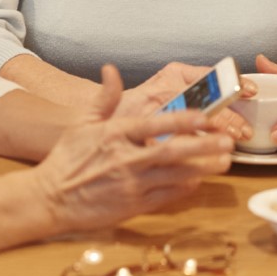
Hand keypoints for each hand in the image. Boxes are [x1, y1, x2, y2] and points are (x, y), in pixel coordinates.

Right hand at [33, 65, 233, 232]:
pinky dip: (183, 189)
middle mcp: (126, 159)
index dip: (182, 120)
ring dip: (202, 168)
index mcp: (115, 135)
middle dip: (203, 146)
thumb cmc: (66, 159)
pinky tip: (198, 181)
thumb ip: (104, 98)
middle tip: (228, 140)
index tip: (205, 116)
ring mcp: (131, 185)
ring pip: (175, 176)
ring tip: (225, 162)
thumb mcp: (82, 123)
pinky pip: (165, 197)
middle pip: (172, 151)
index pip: (155, 124)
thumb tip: (111, 69)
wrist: (48, 198)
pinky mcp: (132, 206)